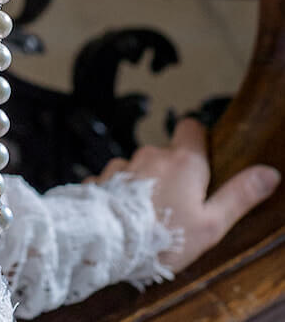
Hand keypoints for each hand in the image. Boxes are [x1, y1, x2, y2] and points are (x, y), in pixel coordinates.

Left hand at [84, 117, 280, 272]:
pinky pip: (119, 181)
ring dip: (148, 184)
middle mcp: (151, 153)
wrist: (111, 244)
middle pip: (168, 154)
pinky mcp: (103, 177)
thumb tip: (269, 173)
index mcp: (182, 160)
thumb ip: (239, 195)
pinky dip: (125, 194)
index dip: (199, 141)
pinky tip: (128, 217)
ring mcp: (124, 164)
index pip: (192, 127)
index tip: (204, 163)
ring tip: (152, 216)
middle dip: (174, 174)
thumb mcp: (212, 223)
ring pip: (143, 168)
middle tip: (179, 207)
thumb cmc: (165, 237)